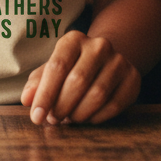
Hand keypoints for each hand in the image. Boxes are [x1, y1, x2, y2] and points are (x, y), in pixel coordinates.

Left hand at [21, 30, 140, 124]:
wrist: (106, 60)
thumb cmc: (71, 67)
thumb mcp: (52, 70)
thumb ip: (37, 83)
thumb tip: (27, 99)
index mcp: (74, 39)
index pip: (57, 67)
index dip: (45, 95)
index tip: (36, 117)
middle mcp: (98, 45)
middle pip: (77, 81)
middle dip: (62, 106)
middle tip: (54, 120)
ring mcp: (118, 61)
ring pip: (97, 95)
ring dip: (79, 114)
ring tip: (70, 119)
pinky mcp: (133, 78)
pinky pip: (115, 105)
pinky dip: (97, 117)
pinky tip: (88, 118)